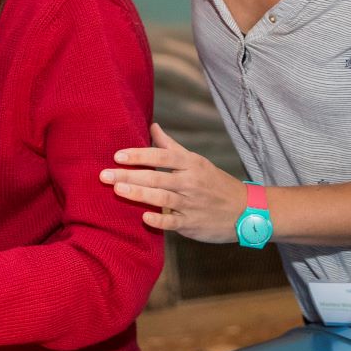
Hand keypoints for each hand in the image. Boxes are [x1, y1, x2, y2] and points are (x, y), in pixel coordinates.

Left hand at [100, 123, 247, 243]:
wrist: (246, 210)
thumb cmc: (215, 183)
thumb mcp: (197, 161)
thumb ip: (172, 146)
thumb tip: (153, 127)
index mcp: (191, 164)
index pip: (161, 156)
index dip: (139, 155)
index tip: (117, 156)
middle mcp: (190, 182)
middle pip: (156, 177)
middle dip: (128, 175)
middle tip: (104, 175)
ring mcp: (191, 204)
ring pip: (162, 197)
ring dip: (139, 194)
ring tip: (117, 190)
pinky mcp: (192, 224)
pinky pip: (174, 222)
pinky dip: (160, 219)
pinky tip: (144, 217)